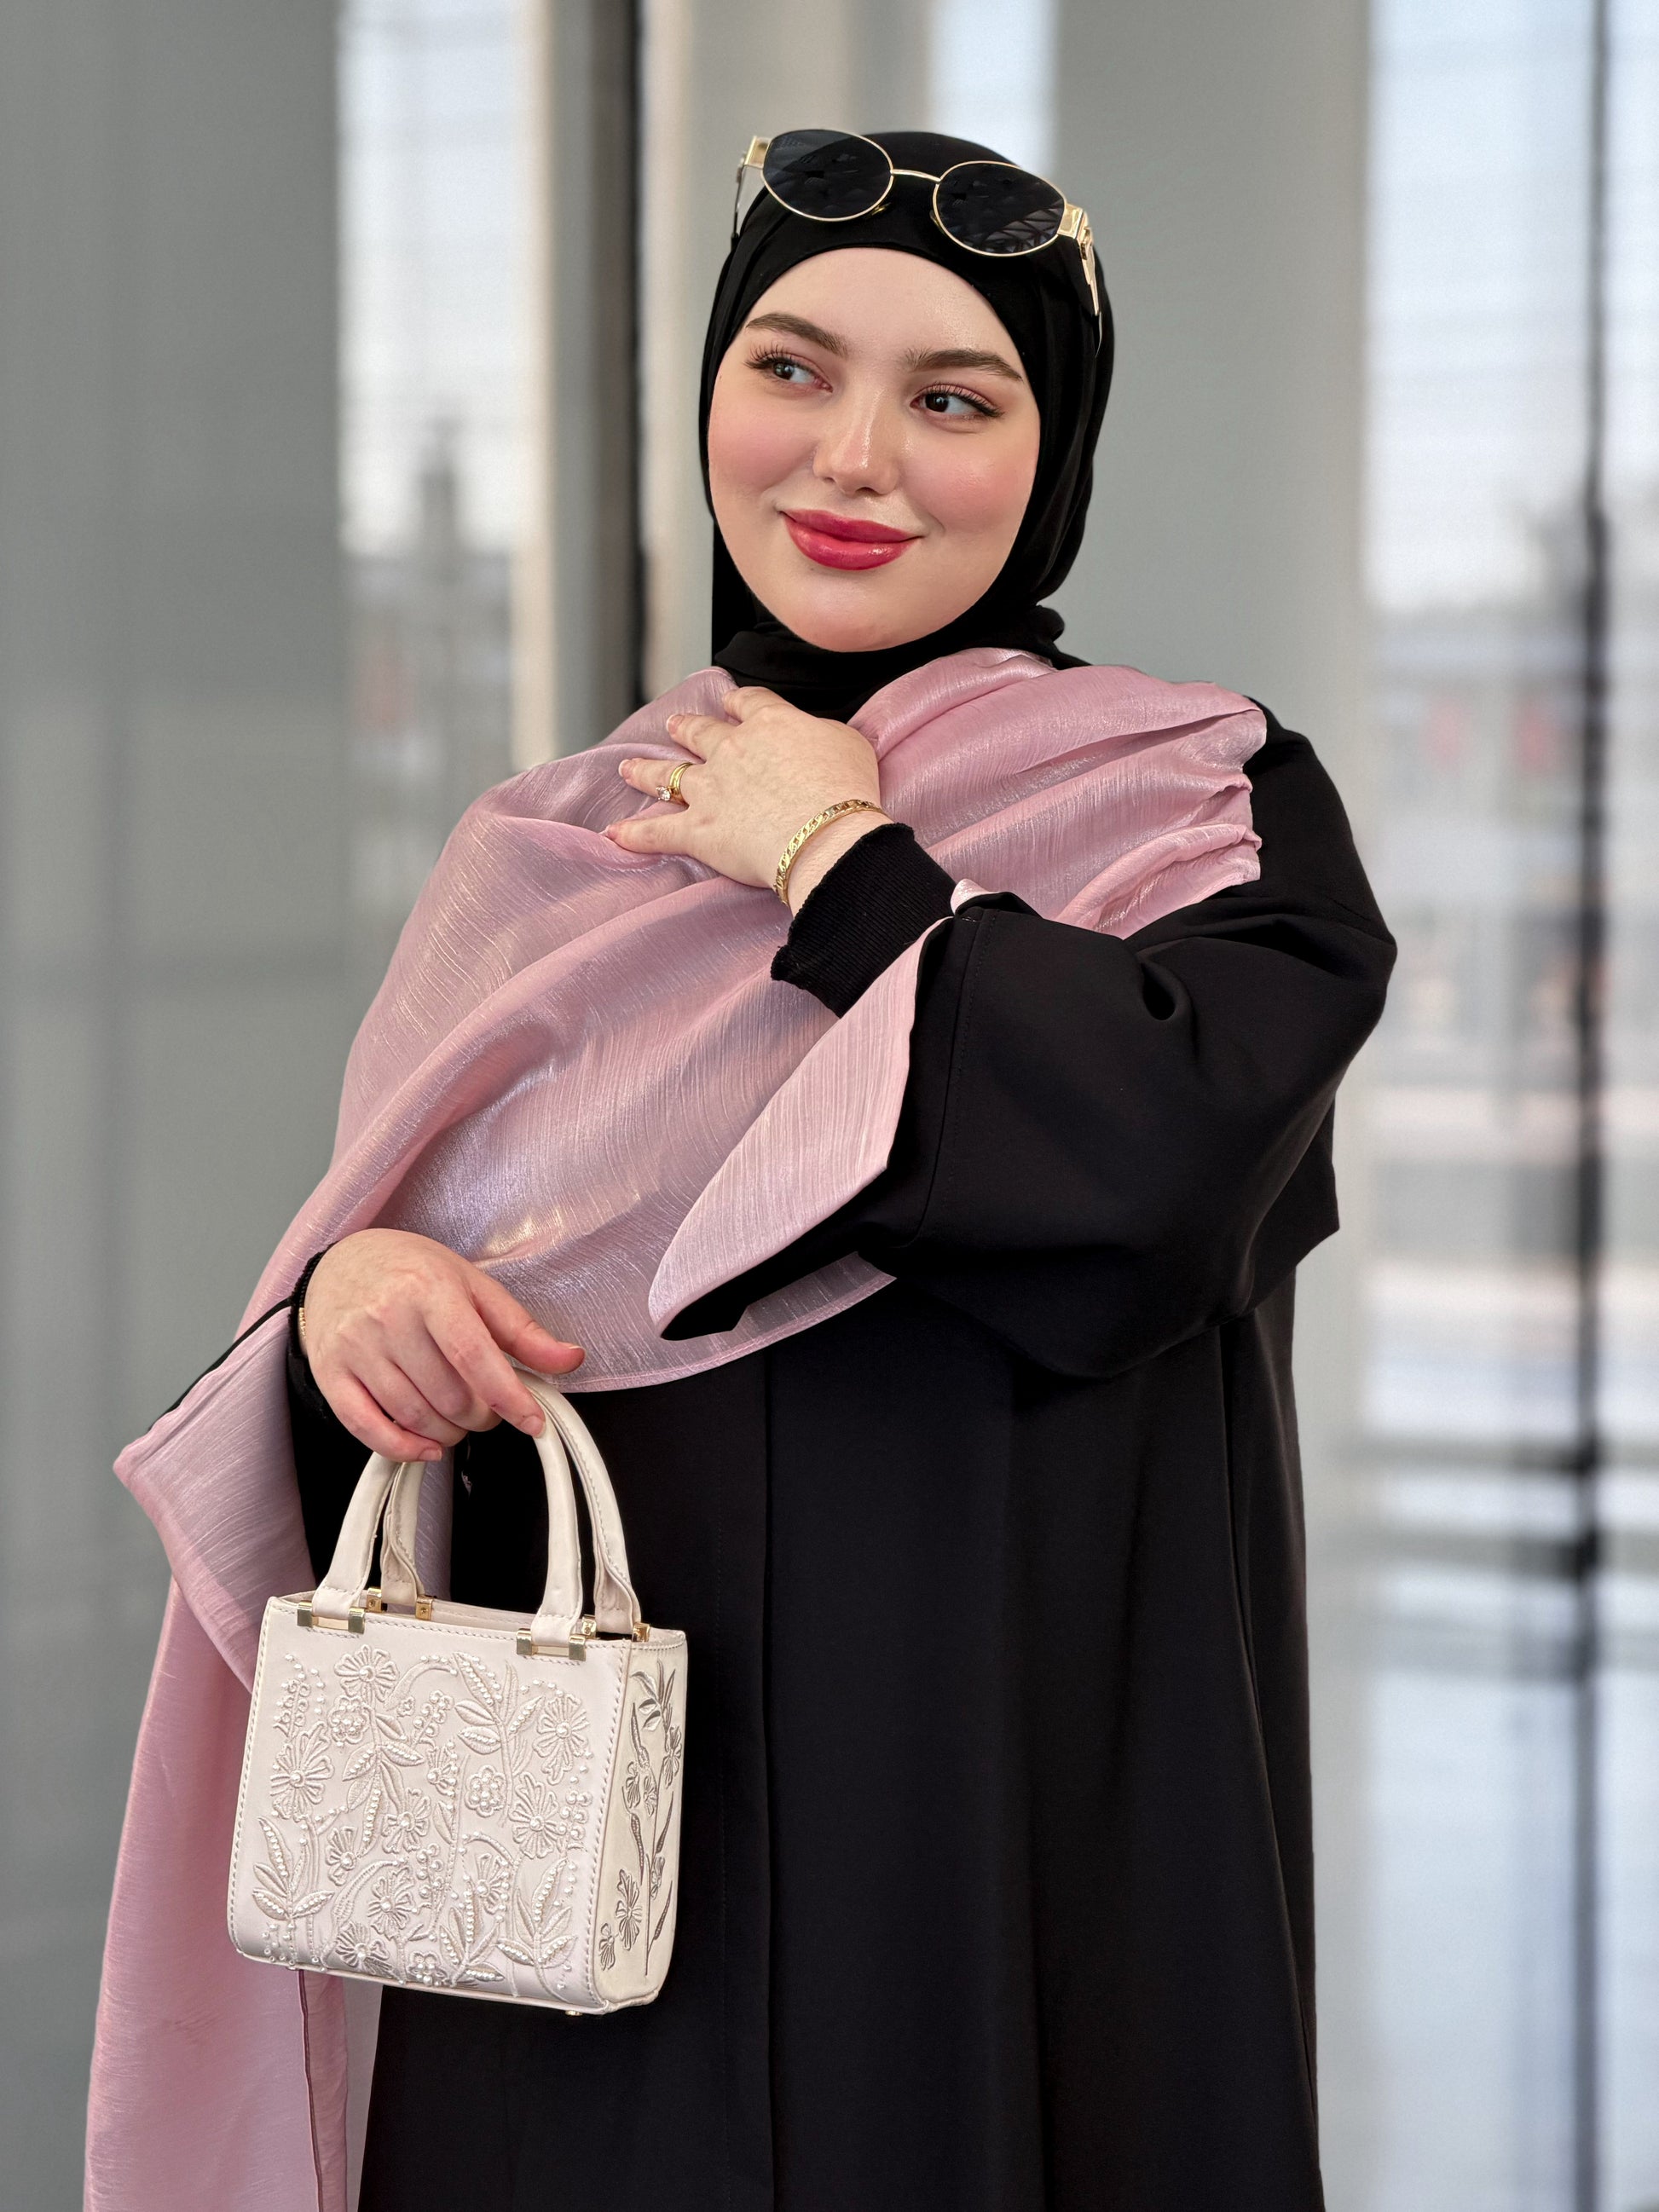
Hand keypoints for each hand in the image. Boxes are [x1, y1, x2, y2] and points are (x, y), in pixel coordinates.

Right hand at [300, 1229, 584, 1461]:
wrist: (343, 1262)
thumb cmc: (413, 1273)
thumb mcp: (474, 1286)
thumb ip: (522, 1330)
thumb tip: (568, 1359)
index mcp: (430, 1290)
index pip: (474, 1355)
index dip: (509, 1396)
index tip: (532, 1420)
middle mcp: (389, 1318)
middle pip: (448, 1394)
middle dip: (481, 1415)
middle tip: (489, 1409)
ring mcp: (356, 1348)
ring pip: (413, 1416)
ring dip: (449, 1433)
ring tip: (460, 1419)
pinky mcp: (330, 1374)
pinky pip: (366, 1428)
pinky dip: (402, 1448)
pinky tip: (426, 1446)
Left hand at [607, 686, 891, 910]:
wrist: (825, 832)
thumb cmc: (846, 789)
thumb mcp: (848, 744)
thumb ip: (824, 735)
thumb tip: (816, 739)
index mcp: (769, 724)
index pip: (748, 703)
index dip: (737, 702)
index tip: (730, 702)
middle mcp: (732, 750)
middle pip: (700, 732)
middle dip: (686, 728)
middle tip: (674, 725)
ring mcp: (710, 789)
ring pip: (670, 775)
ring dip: (646, 771)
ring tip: (629, 768)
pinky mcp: (698, 831)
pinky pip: (659, 832)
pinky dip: (635, 834)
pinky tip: (615, 834)